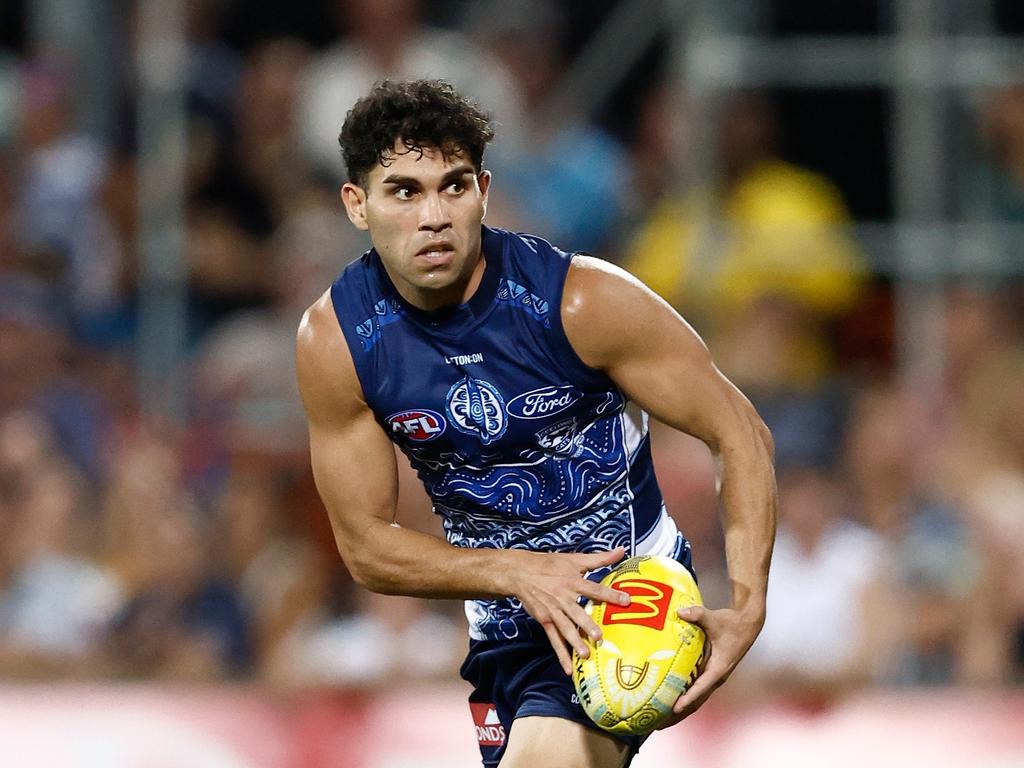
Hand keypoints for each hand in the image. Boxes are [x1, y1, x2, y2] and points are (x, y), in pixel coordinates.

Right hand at [510, 547, 630, 674]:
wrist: (521, 573)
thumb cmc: (551, 565)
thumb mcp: (575, 559)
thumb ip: (600, 558)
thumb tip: (622, 550)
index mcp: (573, 581)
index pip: (595, 589)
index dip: (610, 594)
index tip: (626, 600)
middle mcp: (563, 597)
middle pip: (577, 613)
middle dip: (587, 625)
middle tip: (599, 637)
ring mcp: (553, 611)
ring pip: (566, 628)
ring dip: (575, 642)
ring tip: (585, 654)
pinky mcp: (545, 621)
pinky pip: (554, 640)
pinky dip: (561, 654)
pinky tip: (569, 669)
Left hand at [657, 604, 763, 727]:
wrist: (747, 624)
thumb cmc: (732, 623)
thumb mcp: (715, 619)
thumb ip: (697, 615)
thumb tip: (680, 612)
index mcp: (719, 669)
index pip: (701, 687)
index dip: (688, 698)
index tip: (674, 708)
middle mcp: (716, 677)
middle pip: (697, 702)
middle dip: (678, 714)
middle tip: (658, 724)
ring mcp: (713, 677)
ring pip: (696, 700)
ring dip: (680, 711)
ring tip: (660, 722)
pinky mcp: (710, 674)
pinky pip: (695, 692)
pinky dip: (684, 699)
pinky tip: (669, 703)